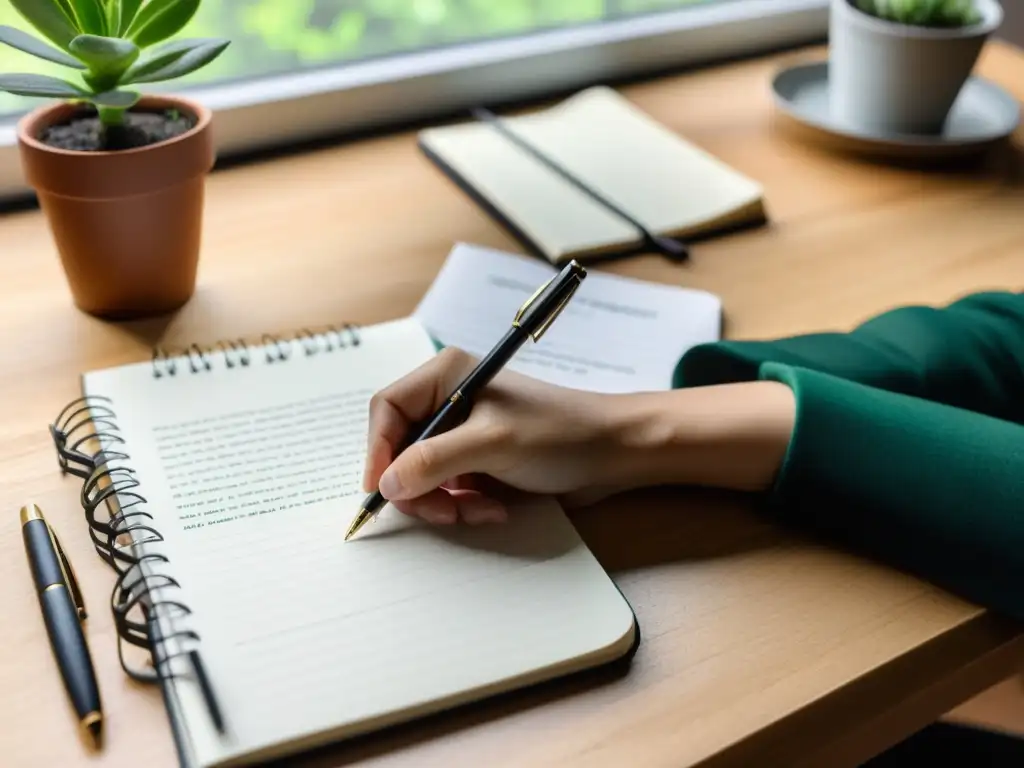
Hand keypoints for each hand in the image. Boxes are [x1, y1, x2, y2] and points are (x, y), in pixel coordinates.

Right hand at [362, 347, 637, 525]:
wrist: (613, 454)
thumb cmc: (560, 433)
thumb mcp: (493, 443)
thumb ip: (435, 460)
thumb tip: (386, 483)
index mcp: (447, 375)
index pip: (387, 410)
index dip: (379, 450)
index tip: (383, 490)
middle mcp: (449, 400)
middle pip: (399, 448)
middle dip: (418, 486)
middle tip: (443, 511)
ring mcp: (463, 433)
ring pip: (421, 476)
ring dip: (444, 502)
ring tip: (479, 510)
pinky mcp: (477, 461)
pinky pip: (447, 490)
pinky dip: (463, 506)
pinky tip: (493, 509)